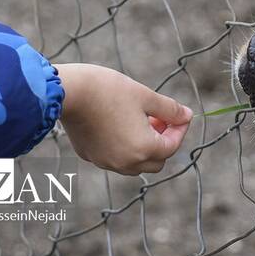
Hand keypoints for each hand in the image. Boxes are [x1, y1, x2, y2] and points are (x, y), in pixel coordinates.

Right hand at [56, 63, 191, 174]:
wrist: (68, 91)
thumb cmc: (108, 90)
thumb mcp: (146, 96)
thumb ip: (170, 110)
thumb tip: (186, 116)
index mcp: (143, 149)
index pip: (172, 146)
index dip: (179, 129)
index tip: (180, 115)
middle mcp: (125, 162)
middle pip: (156, 161)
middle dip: (163, 141)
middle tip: (160, 119)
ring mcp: (105, 161)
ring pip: (135, 164)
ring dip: (144, 147)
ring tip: (140, 120)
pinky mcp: (90, 156)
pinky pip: (115, 158)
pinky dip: (124, 147)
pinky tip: (119, 124)